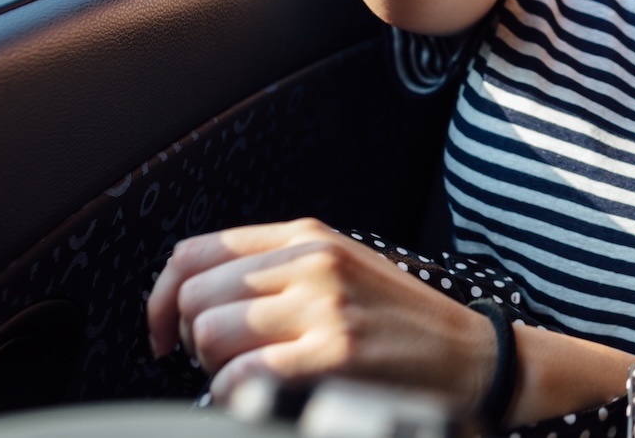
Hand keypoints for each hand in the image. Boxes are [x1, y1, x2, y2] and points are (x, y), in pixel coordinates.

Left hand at [145, 218, 494, 405]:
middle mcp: (312, 260)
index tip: (162, 334)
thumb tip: (194, 301)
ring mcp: (324, 305)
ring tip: (249, 379)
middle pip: (194, 297)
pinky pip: (242, 375)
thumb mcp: (341, 269)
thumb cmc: (404, 324)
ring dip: (215, 370)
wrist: (473, 357)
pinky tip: (261, 398)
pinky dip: (235, 394)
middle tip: (221, 364)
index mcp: (307, 236)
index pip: (194, 253)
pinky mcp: (335, 354)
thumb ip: (277, 270)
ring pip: (210, 335)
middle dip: (190, 342)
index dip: (161, 299)